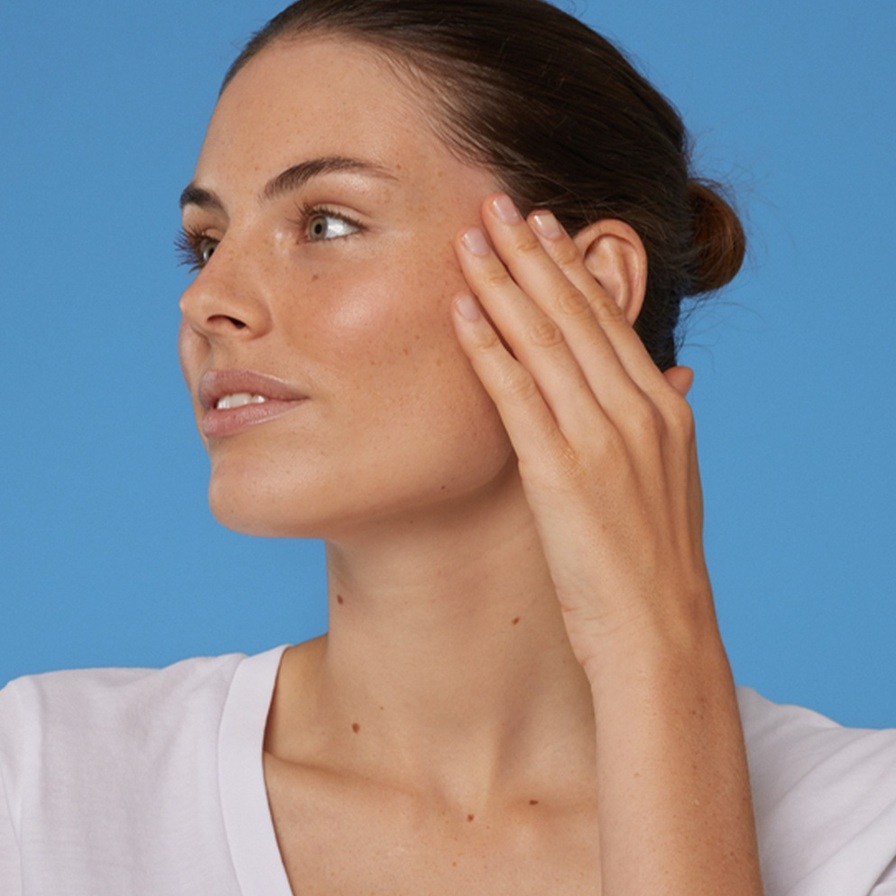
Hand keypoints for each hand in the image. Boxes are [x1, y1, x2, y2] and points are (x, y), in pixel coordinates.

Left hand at [451, 193, 762, 893]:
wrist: (658, 631)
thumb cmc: (654, 563)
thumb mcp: (671, 481)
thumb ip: (663, 421)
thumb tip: (673, 376)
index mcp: (664, 408)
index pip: (611, 322)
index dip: (575, 269)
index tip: (549, 228)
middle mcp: (636, 410)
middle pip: (577, 314)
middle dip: (535, 254)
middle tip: (501, 203)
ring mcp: (600, 438)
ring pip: (544, 341)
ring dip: (504, 283)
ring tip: (473, 236)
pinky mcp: (561, 471)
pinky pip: (517, 394)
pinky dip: (488, 348)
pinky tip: (462, 310)